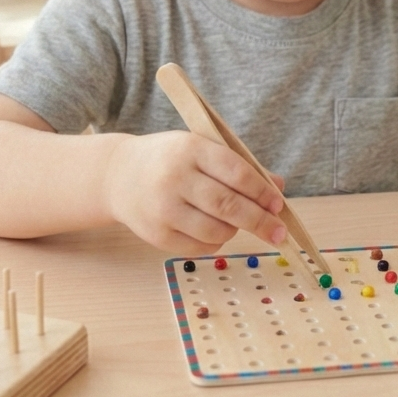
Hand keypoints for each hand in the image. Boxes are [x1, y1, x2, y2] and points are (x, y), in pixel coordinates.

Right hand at [103, 131, 286, 255]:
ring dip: (235, 230)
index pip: (236, 173)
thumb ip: (239, 166)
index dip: (262, 191)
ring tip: (235, 222)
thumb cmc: (169, 160)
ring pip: (217, 231)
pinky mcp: (157, 235)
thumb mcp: (200, 149)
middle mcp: (175, 178)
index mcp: (191, 149)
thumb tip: (278, 187)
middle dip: (260, 221)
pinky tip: (214, 230)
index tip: (278, 204)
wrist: (118, 175)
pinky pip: (200, 247)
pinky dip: (216, 242)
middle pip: (229, 206)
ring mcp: (164, 209)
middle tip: (279, 232)